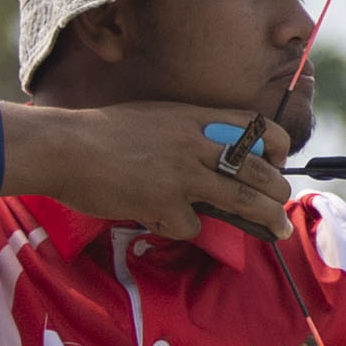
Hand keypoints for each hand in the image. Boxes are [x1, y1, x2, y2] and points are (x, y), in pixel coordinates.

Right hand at [0, 100, 295, 245]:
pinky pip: (191, 225)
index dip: (277, 146)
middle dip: (278, 192)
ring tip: (278, 229)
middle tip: (283, 205)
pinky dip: (181, 227)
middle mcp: (196, 143)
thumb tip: (217, 155)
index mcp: (195, 118)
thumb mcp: (156, 116)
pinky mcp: (165, 202)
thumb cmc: (101, 133)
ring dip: (267, 217)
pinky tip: (162, 219)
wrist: (62, 146)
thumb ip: (189, 132)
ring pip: (243, 199)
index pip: (257, 127)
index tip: (280, 162)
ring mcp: (183, 173)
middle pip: (258, 170)